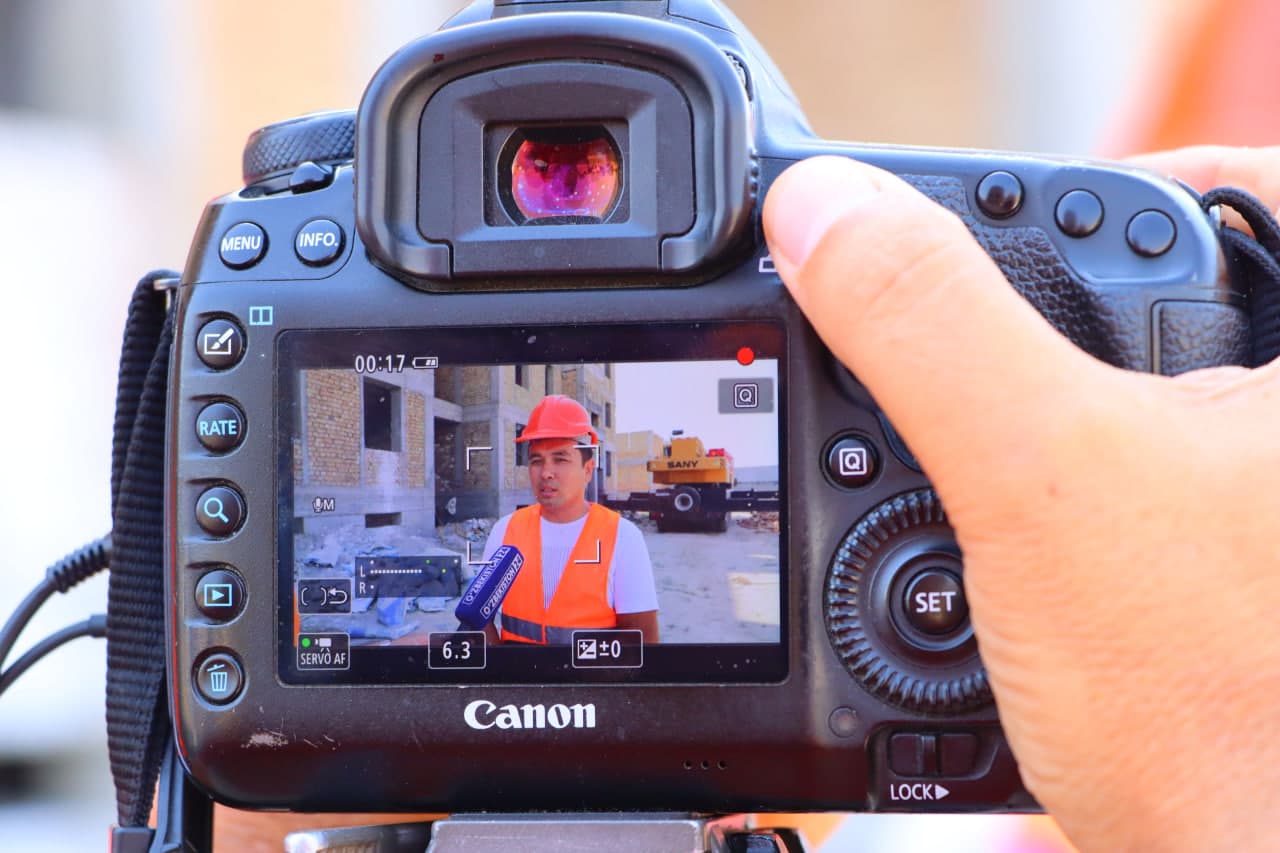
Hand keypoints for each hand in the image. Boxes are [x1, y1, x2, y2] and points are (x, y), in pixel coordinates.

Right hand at [763, 150, 1279, 851]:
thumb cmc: (1228, 726)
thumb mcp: (1042, 482)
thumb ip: (927, 325)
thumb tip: (825, 213)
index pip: (1244, 187)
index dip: (1125, 177)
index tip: (1017, 220)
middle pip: (1180, 290)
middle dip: (1063, 311)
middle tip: (983, 348)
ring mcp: (1257, 506)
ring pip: (1148, 388)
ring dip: (1049, 402)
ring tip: (982, 448)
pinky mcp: (1229, 563)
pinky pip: (1139, 471)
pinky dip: (1065, 475)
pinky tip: (1011, 522)